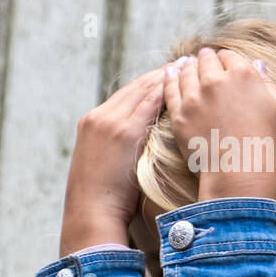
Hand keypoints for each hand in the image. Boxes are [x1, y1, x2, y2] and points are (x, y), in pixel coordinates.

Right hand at [59, 67, 165, 255]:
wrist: (89, 213)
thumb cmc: (101, 200)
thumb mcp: (103, 166)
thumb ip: (117, 149)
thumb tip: (136, 149)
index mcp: (91, 123)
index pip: (124, 96)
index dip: (146, 84)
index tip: (166, 75)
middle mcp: (98, 117)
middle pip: (133, 88)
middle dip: (158, 75)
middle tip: (182, 63)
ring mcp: (109, 122)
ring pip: (141, 91)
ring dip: (165, 77)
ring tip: (186, 66)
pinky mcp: (122, 132)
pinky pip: (147, 104)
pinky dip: (163, 91)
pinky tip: (181, 82)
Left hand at [163, 47, 275, 201]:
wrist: (242, 176)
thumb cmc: (270, 147)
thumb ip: (270, 84)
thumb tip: (258, 65)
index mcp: (244, 75)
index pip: (229, 56)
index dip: (227, 60)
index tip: (224, 65)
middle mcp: (216, 80)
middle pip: (205, 60)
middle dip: (206, 60)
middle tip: (204, 60)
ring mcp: (195, 98)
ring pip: (185, 72)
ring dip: (187, 67)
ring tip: (186, 67)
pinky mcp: (179, 116)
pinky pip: (169, 90)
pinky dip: (169, 79)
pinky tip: (169, 74)